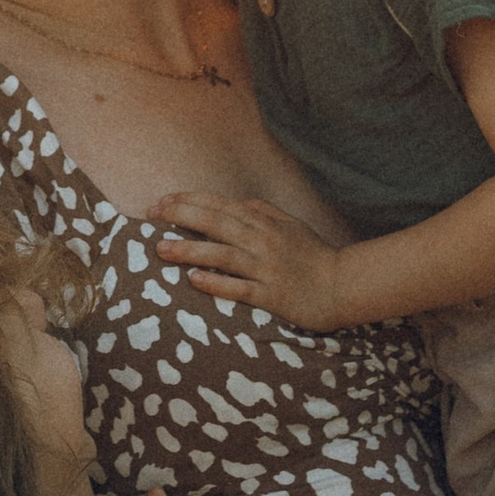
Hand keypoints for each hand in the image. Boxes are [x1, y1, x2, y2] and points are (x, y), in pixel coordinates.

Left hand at [152, 192, 350, 330]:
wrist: (342, 285)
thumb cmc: (314, 255)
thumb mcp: (291, 225)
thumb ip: (264, 211)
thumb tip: (239, 203)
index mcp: (265, 222)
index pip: (221, 205)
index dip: (189, 201)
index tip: (162, 201)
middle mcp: (263, 240)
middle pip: (216, 223)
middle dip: (181, 216)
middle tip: (151, 216)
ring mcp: (267, 267)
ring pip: (223, 254)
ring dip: (190, 250)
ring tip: (161, 248)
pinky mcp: (272, 295)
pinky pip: (239, 288)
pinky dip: (216, 283)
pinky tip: (193, 281)